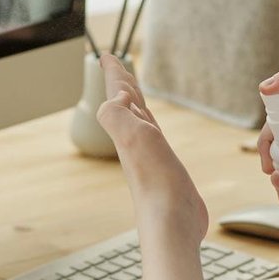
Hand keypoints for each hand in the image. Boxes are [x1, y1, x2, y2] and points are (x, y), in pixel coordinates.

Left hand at [96, 54, 208, 255]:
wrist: (171, 223)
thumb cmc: (156, 184)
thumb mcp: (132, 140)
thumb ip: (117, 116)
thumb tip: (117, 98)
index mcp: (128, 131)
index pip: (119, 97)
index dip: (114, 75)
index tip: (106, 56)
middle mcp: (136, 141)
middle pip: (127, 105)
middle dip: (121, 84)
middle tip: (116, 66)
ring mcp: (151, 154)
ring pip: (139, 119)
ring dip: (134, 101)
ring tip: (130, 90)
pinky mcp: (166, 168)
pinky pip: (154, 136)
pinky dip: (150, 124)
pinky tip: (152, 129)